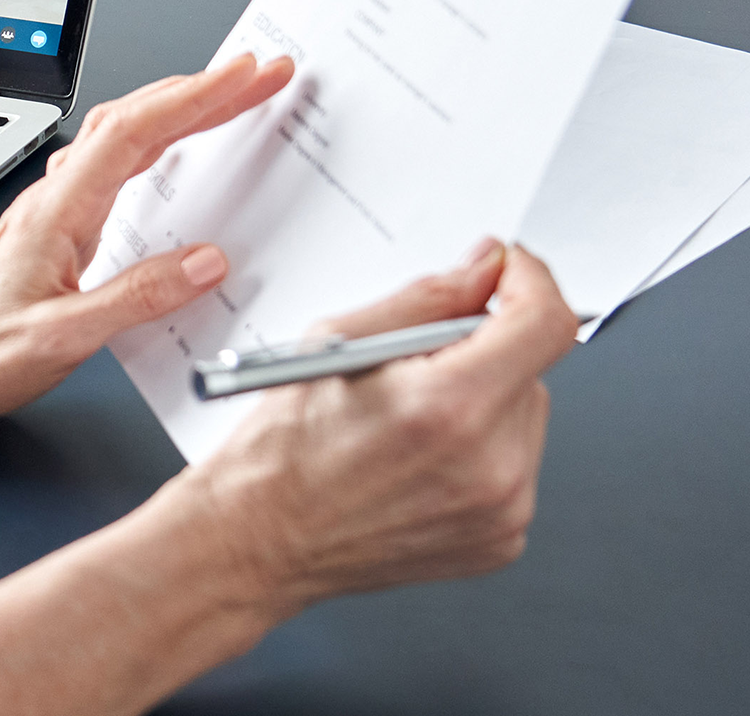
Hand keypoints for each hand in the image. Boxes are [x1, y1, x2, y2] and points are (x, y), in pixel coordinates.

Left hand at [0, 53, 294, 435]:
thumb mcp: (64, 339)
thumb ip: (137, 299)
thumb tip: (205, 263)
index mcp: (58, 213)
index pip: (135, 133)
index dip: (196, 98)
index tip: (245, 75)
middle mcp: (55, 200)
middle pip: (133, 121)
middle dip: (201, 91)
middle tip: (258, 75)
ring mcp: (54, 210)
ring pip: (121, 138)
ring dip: (177, 111)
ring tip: (229, 99)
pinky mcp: (56, 229)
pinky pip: (112, 168)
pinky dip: (153, 145)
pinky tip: (171, 154)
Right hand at [190, 241, 578, 613]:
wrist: (263, 534)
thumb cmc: (285, 447)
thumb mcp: (339, 340)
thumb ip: (427, 298)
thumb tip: (483, 269)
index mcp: (448, 406)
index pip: (544, 323)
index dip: (530, 281)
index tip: (508, 272)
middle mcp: (489, 464)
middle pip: (532, 370)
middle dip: (484, 351)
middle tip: (415, 366)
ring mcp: (503, 510)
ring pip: (525, 417)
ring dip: (484, 400)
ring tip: (410, 421)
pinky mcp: (502, 539)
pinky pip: (517, 465)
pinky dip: (481, 449)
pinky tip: (422, 458)